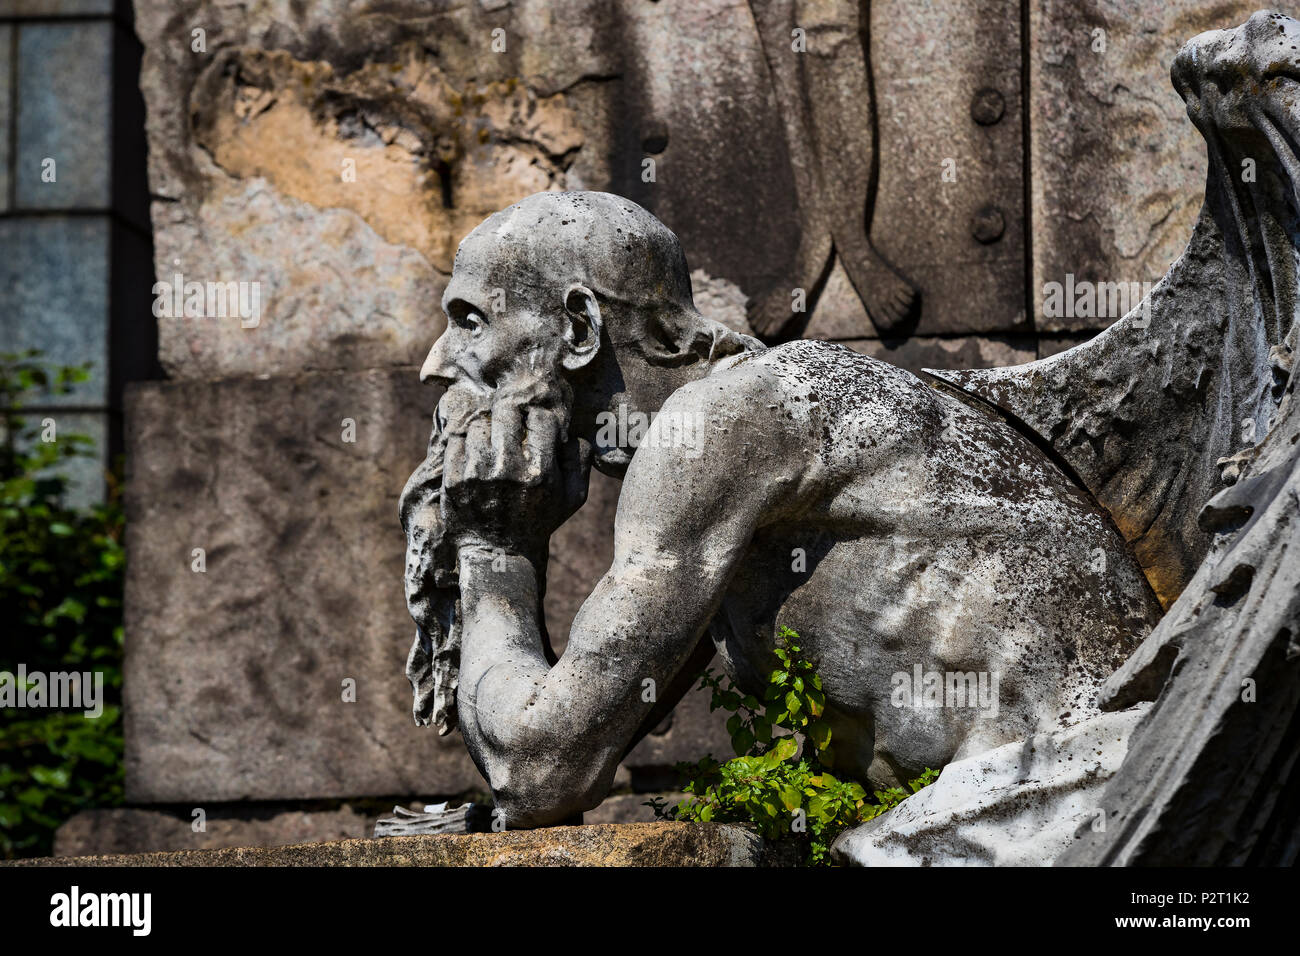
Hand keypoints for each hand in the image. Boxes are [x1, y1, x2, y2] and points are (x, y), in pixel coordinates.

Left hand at [439, 375, 590, 557]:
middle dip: (511, 415)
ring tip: (491, 444)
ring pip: (479, 423)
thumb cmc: (539, 521)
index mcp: (539, 471)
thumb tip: (571, 431)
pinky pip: (456, 440)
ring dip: (487, 429)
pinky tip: (474, 456)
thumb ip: (580, 461)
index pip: (540, 418)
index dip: (540, 421)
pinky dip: (465, 442)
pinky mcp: (453, 480)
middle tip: (510, 426)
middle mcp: (507, 469)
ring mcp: (477, 474)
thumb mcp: (573, 498)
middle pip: (507, 411)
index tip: (535, 430)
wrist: (498, 554)